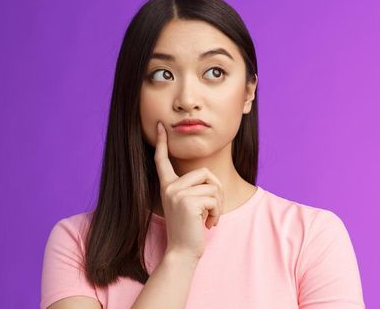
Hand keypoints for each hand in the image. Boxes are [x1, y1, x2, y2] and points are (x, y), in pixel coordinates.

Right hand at [154, 121, 224, 259]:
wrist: (182, 252)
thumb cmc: (188, 230)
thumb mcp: (188, 205)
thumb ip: (193, 190)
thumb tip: (208, 177)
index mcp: (167, 186)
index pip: (162, 160)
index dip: (161, 143)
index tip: (161, 126)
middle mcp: (169, 187)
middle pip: (205, 172)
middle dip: (217, 191)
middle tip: (214, 209)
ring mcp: (177, 194)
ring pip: (213, 187)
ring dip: (218, 205)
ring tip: (209, 219)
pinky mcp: (188, 202)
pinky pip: (214, 198)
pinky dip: (217, 213)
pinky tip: (208, 224)